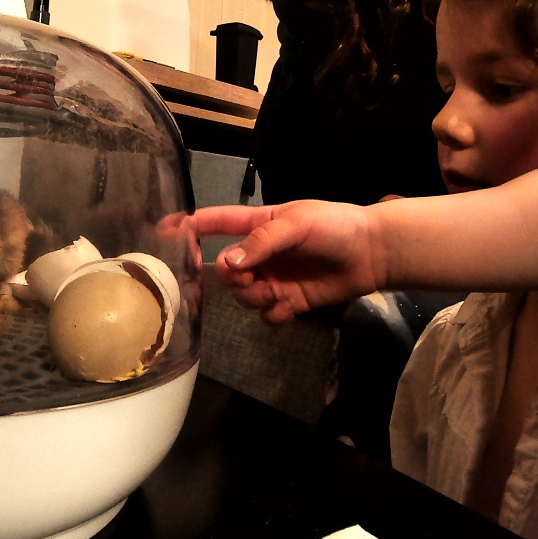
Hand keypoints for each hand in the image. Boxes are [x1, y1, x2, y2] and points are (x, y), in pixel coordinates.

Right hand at [190, 201, 380, 322]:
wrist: (374, 252)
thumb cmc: (335, 225)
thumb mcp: (297, 223)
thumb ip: (261, 242)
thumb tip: (227, 263)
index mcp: (257, 225)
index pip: (216, 223)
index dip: (190, 226)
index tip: (164, 230)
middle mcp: (260, 254)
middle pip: (225, 271)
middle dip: (231, 278)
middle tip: (250, 278)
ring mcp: (274, 279)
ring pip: (243, 296)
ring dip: (253, 297)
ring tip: (276, 294)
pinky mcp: (291, 301)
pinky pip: (267, 315)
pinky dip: (273, 315)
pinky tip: (289, 309)